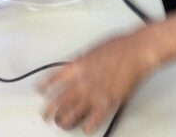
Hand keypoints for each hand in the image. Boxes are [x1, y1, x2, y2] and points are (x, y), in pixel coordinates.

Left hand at [40, 33, 157, 132]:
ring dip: (64, 119)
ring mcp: (94, 94)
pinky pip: (94, 119)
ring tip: (60, 123)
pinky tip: (85, 129)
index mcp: (77, 66)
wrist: (136, 52)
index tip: (39, 91)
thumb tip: (76, 67)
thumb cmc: (118, 46)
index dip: (45, 86)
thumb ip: (81, 62)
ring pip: (73, 112)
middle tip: (45, 115)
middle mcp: (82, 81)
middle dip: (50, 110)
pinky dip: (88, 126)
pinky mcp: (108, 102)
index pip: (54, 78)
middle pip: (60, 99)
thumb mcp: (92, 50)